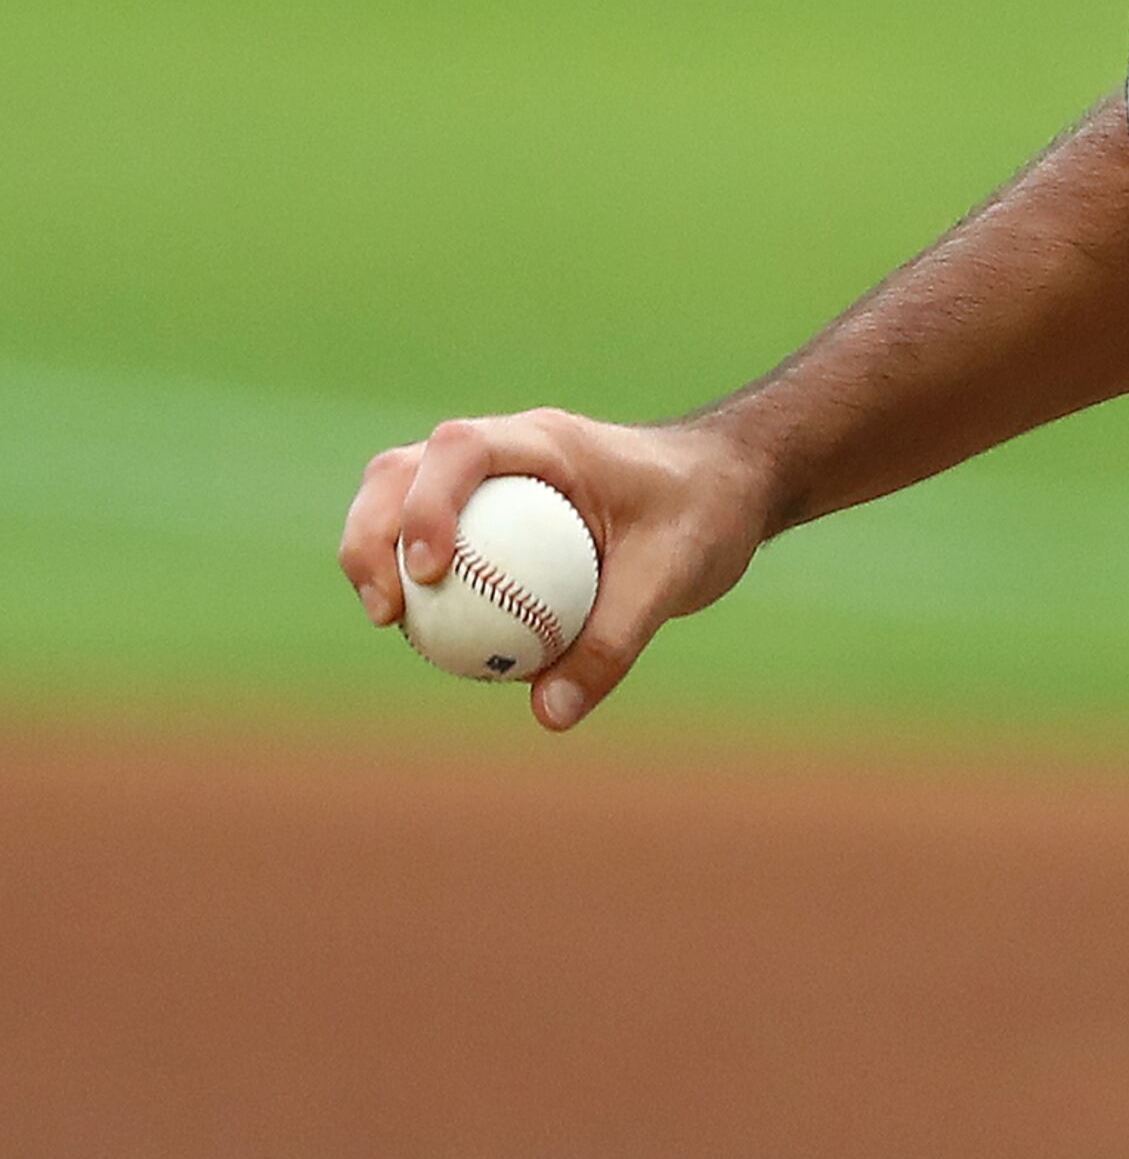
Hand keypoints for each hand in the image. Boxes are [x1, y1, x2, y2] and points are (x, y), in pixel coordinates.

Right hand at [338, 409, 773, 730]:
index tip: (429, 573)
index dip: (428, 505)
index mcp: (547, 442)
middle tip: (386, 611)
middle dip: (372, 534)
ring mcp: (489, 480)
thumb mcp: (673, 578)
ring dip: (377, 554)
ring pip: (399, 500)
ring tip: (390, 622)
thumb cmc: (705, 516)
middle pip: (401, 471)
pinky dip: (416, 580)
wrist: (725, 491)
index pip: (461, 449)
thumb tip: (549, 716)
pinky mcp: (488, 513)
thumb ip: (613, 642)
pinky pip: (434, 541)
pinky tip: (428, 637)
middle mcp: (505, 450)